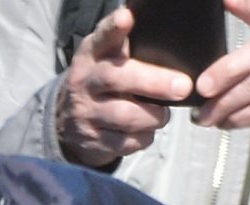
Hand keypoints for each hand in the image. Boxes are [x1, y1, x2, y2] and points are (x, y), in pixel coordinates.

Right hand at [55, 8, 188, 170]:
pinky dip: (143, 137)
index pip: (102, 37)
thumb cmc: (104, 81)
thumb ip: (127, 46)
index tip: (126, 17)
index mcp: (92, 54)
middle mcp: (85, 82)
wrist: (67, 122)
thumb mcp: (107, 58)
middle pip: (117, 78)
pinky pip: (124, 143)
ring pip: (124, 115)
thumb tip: (172, 35)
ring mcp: (86, 113)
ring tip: (164, 115)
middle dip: (154, 83)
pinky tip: (147, 131)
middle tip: (183, 87)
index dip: (114, 28)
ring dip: (152, 116)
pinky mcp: (91, 140)